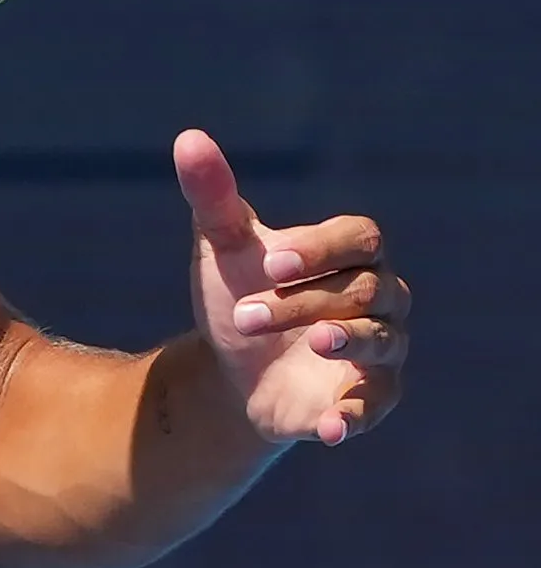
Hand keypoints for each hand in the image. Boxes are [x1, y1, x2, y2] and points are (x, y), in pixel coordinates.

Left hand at [174, 128, 408, 447]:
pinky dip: (355, 416)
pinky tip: (329, 429)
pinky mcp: (369, 398)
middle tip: (244, 314)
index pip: (361, 238)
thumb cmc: (238, 291)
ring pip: (380, 340)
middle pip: (362, 291)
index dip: (322, 248)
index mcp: (349, 254)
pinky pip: (376, 406)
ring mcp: (379, 350)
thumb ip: (212, 195)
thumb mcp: (222, 246)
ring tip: (312, 342)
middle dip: (304, 301)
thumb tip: (188, 138)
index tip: (272, 262)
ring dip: (342, 341)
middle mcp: (378, 299)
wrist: (230, 365)